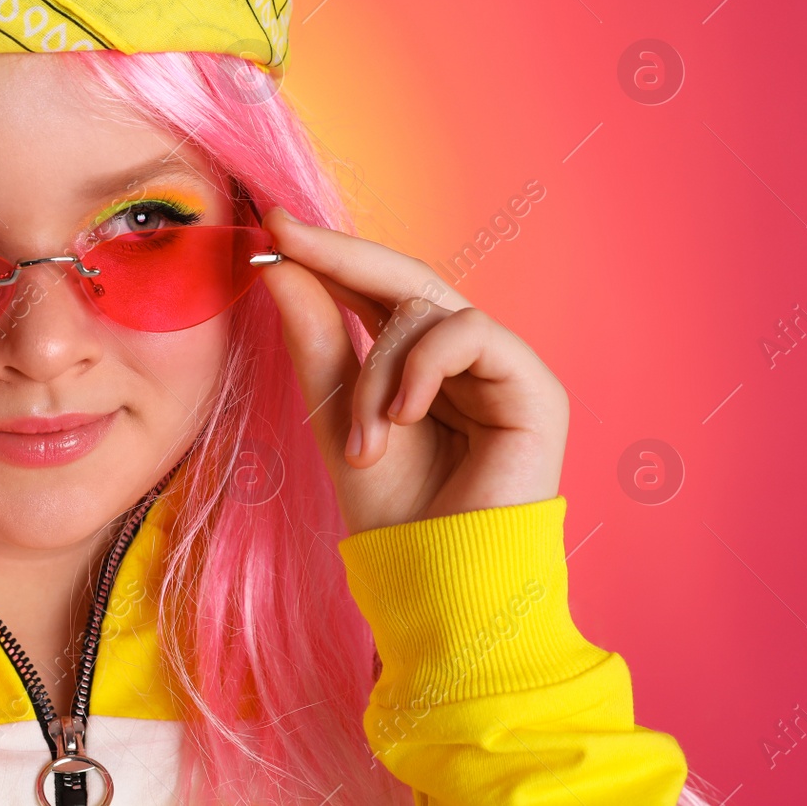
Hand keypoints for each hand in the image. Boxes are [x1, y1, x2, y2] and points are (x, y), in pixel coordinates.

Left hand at [258, 207, 566, 534]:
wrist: (435, 581)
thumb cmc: (390, 510)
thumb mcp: (335, 412)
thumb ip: (316, 339)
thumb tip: (279, 265)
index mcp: (417, 362)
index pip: (373, 289)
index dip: (327, 254)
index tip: (271, 226)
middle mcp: (462, 358)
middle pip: (403, 278)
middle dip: (338, 256)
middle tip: (284, 237)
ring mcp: (501, 369)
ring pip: (424, 313)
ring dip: (377, 374)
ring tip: (364, 442)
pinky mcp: (535, 388)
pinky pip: (469, 333)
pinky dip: (422, 369)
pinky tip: (404, 418)